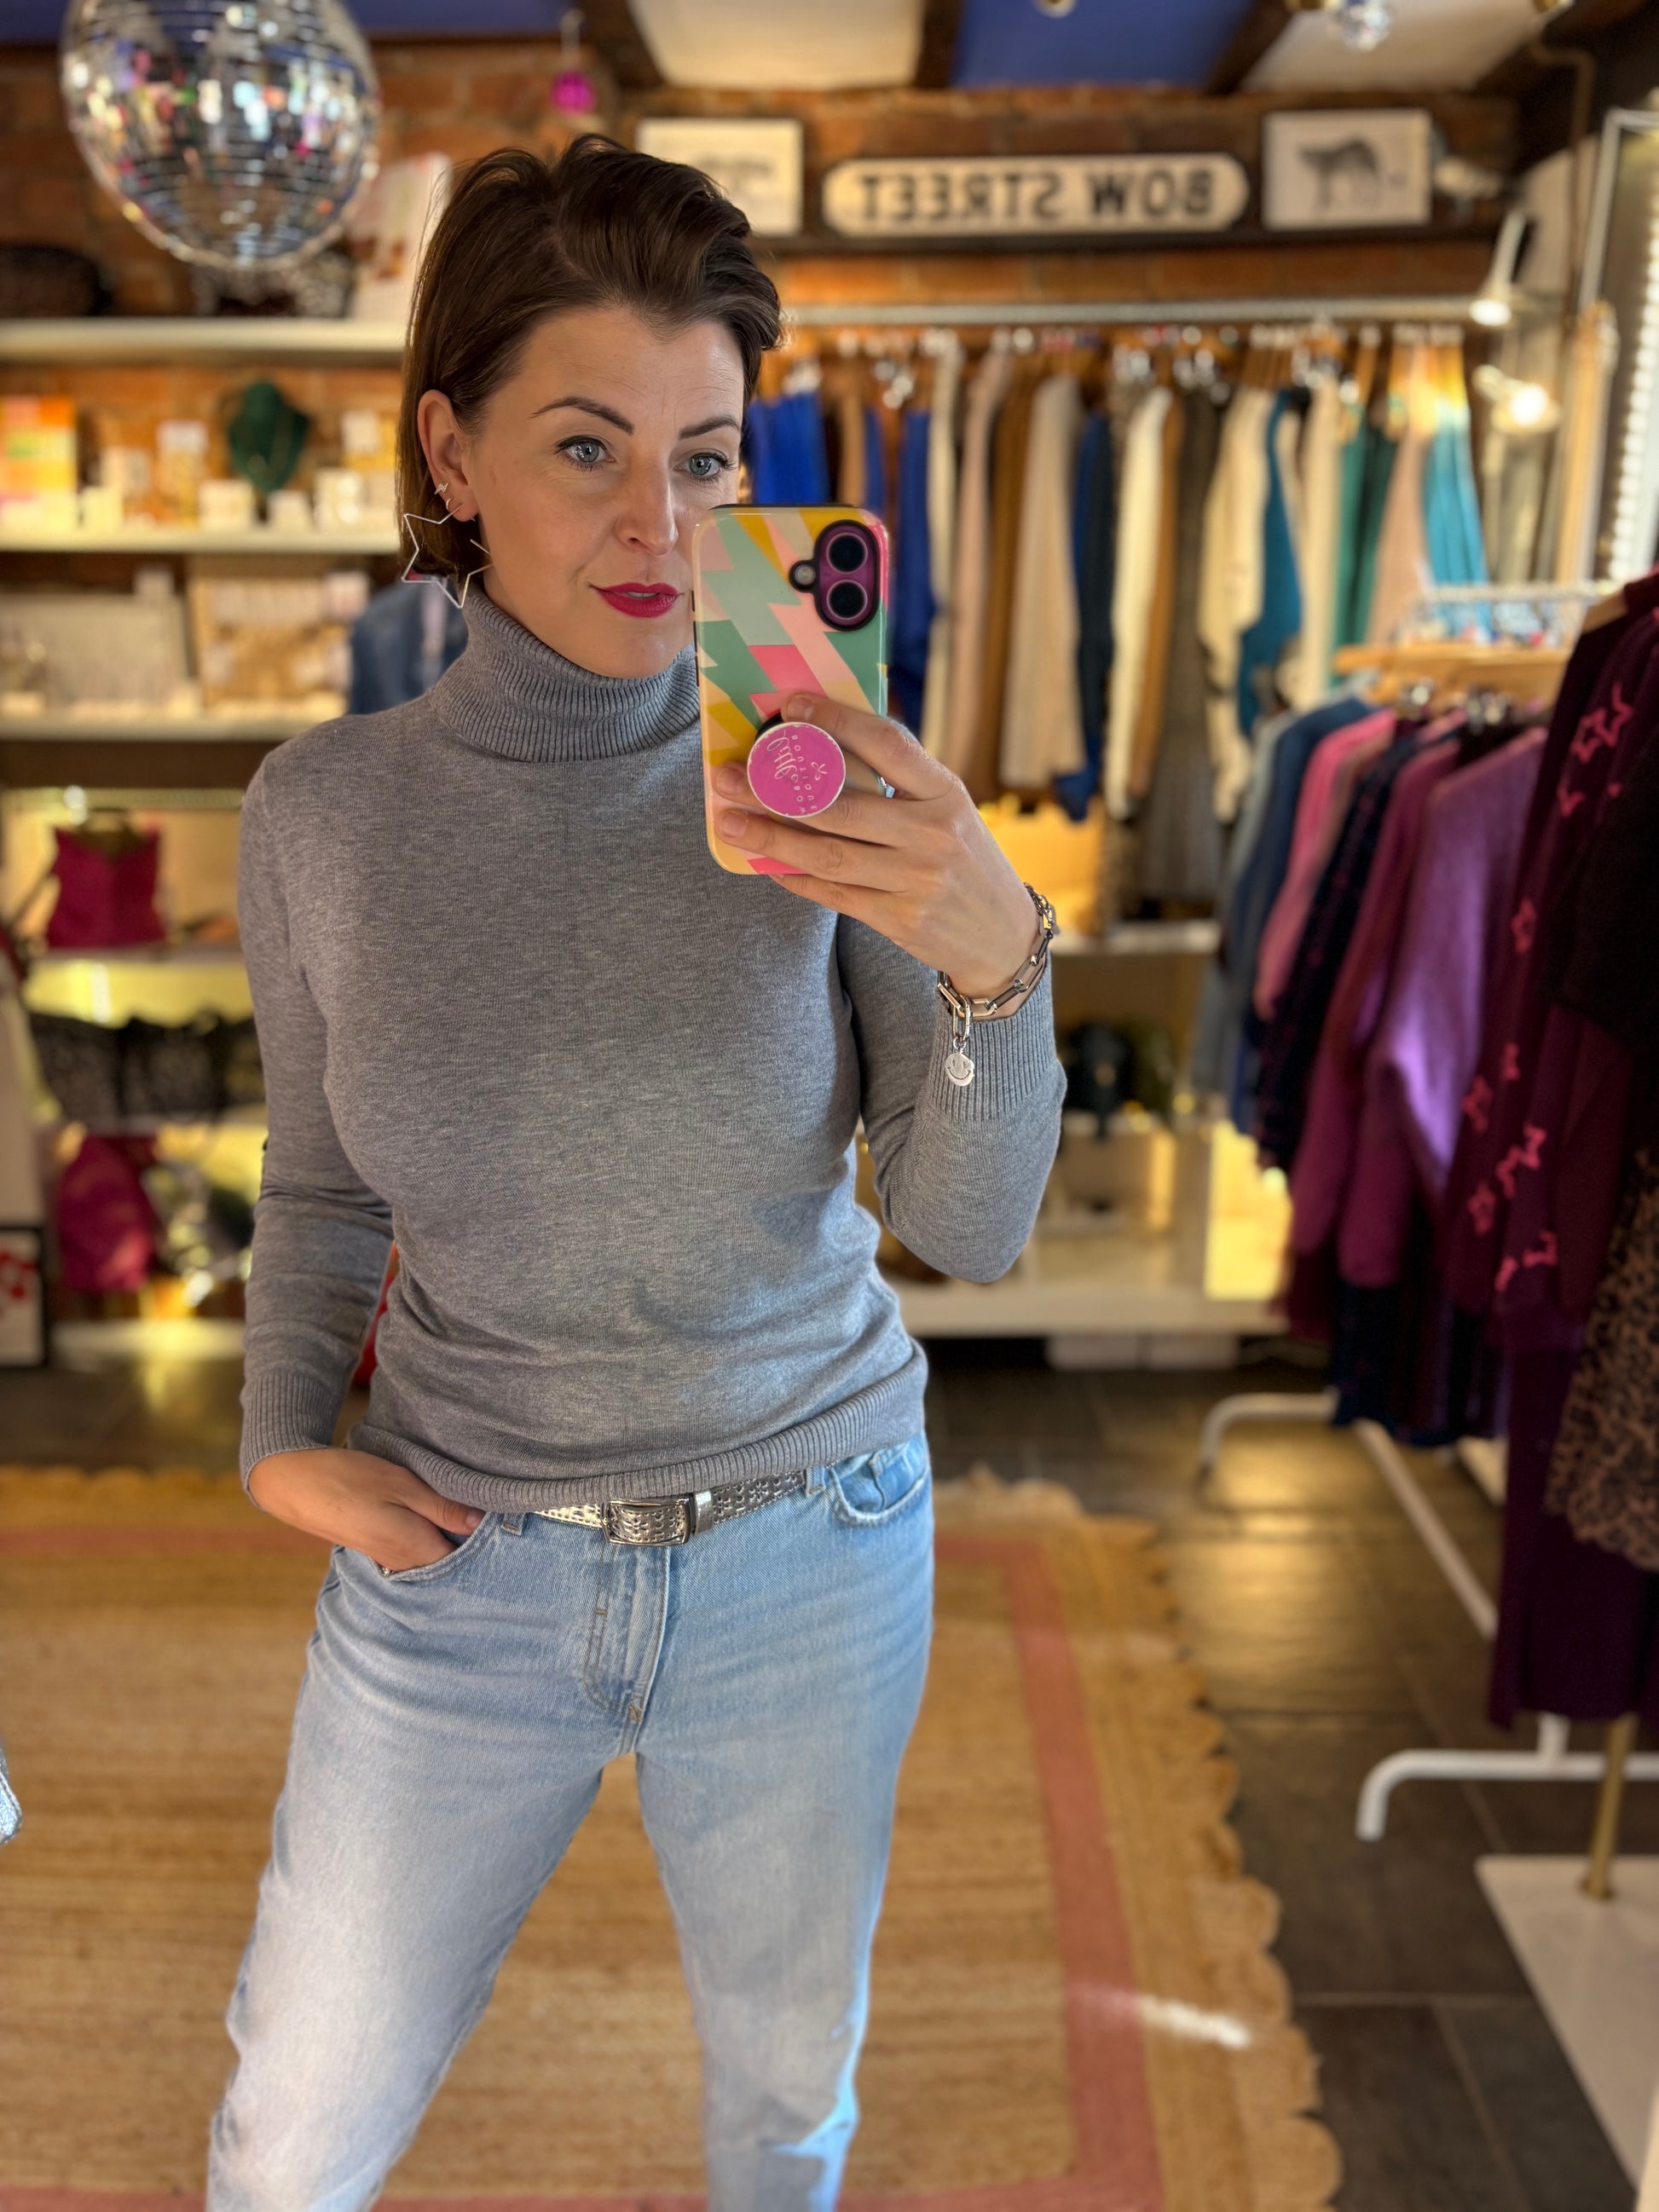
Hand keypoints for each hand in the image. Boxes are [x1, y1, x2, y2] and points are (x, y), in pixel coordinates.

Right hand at [247, 1446, 483, 1573]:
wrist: (296, 1484)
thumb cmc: (349, 1479)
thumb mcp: (402, 1485)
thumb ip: (442, 1507)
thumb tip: (481, 1522)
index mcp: (415, 1550)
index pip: (464, 1560)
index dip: (484, 1541)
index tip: (500, 1519)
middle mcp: (403, 1563)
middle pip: (448, 1560)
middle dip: (467, 1540)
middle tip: (484, 1509)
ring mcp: (387, 1558)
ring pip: (430, 1554)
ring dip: (444, 1535)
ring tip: (458, 1508)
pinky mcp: (377, 1548)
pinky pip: (412, 1549)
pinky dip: (425, 1534)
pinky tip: (428, 1513)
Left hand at [713, 691, 1042, 1008]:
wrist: (1002, 936)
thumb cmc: (965, 861)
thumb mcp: (949, 810)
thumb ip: (901, 782)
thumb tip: (826, 745)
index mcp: (946, 793)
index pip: (887, 744)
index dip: (835, 721)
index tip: (789, 707)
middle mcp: (933, 834)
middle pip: (840, 805)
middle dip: (773, 789)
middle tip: (727, 777)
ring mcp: (916, 880)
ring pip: (827, 854)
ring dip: (770, 837)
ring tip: (729, 822)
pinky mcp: (899, 919)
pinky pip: (832, 893)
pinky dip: (794, 876)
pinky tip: (765, 862)